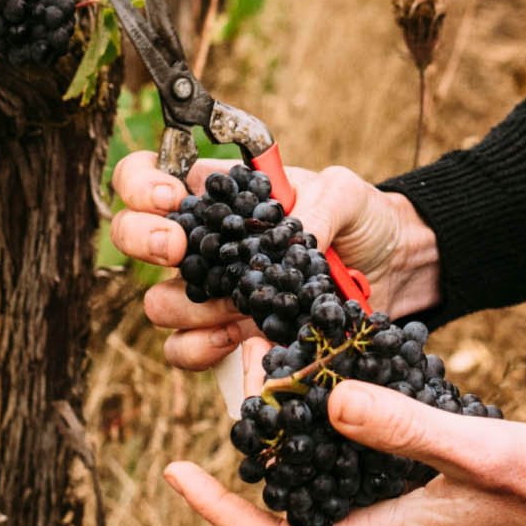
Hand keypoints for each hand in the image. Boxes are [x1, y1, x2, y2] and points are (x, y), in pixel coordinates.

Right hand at [109, 153, 439, 372]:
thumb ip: (319, 203)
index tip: (170, 198)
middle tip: (179, 249)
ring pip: (158, 301)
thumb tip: (293, 238)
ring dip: (188, 304)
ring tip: (237, 302)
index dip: (142, 183)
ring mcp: (213, 291)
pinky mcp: (228, 337)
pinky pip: (187, 351)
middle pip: (132, 235)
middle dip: (144, 239)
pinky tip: (241, 337)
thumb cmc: (362, 218)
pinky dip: (205, 348)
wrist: (392, 272)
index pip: (152, 174)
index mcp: (221, 192)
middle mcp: (205, 241)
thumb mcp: (347, 193)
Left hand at [165, 383, 525, 525]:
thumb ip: (402, 427)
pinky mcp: (443, 506)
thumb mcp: (477, 449)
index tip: (175, 470)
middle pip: (299, 519)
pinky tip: (357, 393)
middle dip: (256, 471)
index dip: (221, 514)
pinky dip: (352, 440)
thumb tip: (325, 403)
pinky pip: (378, 478)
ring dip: (303, 452)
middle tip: (229, 405)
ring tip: (276, 390)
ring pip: (339, 495)